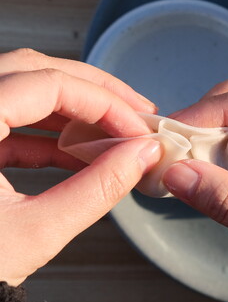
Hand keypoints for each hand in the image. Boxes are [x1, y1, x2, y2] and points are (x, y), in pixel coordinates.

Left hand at [0, 49, 162, 285]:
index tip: (137, 130)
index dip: (104, 103)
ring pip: (19, 89)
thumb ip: (98, 187)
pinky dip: (45, 133)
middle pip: (32, 70)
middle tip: (135, 110)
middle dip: (91, 89)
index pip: (49, 84)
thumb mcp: (37, 231)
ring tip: (112, 132)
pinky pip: (4, 120)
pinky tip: (78, 154)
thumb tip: (141, 155)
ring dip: (70, 108)